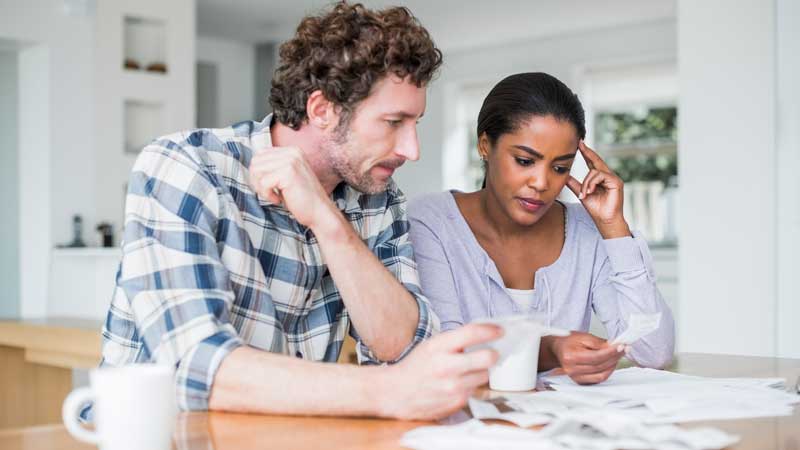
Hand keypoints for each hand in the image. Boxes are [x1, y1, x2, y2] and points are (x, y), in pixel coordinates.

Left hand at [248, 146, 336, 229]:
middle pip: (256, 161)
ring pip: (256, 171)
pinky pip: (263, 183)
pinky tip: (279, 199)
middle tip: (270, 192)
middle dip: (257, 180)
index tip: (269, 185)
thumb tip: (252, 164)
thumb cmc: (302, 198)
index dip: (258, 172)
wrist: (319, 212)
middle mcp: (292, 152)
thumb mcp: (287, 176)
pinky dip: (267, 194)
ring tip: (274, 195)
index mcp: (292, 151)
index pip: (260, 154)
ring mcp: (291, 161)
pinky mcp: (288, 173)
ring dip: (261, 187)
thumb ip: (273, 166)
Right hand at [377, 324, 501, 419]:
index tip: (500, 330)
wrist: (394, 393)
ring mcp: (453, 387)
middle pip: (488, 357)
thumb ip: (454, 341)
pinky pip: (474, 390)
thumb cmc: (415, 367)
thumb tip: (484, 334)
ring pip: (484, 375)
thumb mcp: (431, 346)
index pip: (472, 333)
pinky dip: (470, 386)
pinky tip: (456, 384)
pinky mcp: (456, 402)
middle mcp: (447, 366)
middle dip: (493, 354)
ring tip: (466, 371)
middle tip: (491, 353)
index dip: (491, 330)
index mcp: (438, 347)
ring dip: (480, 371)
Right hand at [549, 332, 623, 384]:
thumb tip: (613, 347)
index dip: (611, 352)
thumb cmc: (568, 342)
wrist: (558, 349)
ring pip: (602, 375)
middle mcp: (572, 370)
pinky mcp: (581, 382)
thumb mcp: (582, 337)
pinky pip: (599, 379)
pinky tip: (610, 363)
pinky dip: (607, 371)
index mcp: (571, 357)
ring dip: (613, 365)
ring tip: (617, 355)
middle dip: (614, 357)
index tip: (621, 346)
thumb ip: (598, 343)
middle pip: (600, 366)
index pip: (596, 357)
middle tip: (623, 349)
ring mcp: (576, 378)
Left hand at [566, 141, 630, 238]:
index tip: (579, 144)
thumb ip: (574, 184)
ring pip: (595, 171)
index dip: (586, 153)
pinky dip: (591, 184)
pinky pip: (600, 176)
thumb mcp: (581, 193)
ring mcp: (613, 178)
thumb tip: (564, 176)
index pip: (592, 163)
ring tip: (584, 194)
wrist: (604, 220)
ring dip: (586, 183)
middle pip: (596, 161)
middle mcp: (607, 176)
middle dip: (587, 152)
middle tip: (579, 143)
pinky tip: (589, 192)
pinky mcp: (616, 182)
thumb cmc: (595, 209)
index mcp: (600, 178)